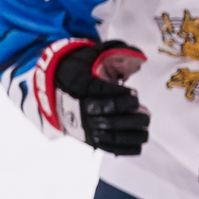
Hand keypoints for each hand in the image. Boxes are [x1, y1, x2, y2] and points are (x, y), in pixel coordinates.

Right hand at [51, 38, 150, 155]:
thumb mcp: (89, 54)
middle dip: (130, 114)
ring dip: (132, 132)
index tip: (134, 94)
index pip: (98, 91)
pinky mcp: (87, 138)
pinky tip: (140, 143)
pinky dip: (125, 148)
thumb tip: (141, 54)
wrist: (53, 91)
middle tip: (145, 112)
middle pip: (106, 115)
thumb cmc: (78, 70)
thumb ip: (113, 50)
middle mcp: (78, 107)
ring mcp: (83, 125)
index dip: (117, 94)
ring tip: (145, 126)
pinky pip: (107, 147)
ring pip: (109, 133)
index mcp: (78, 84)